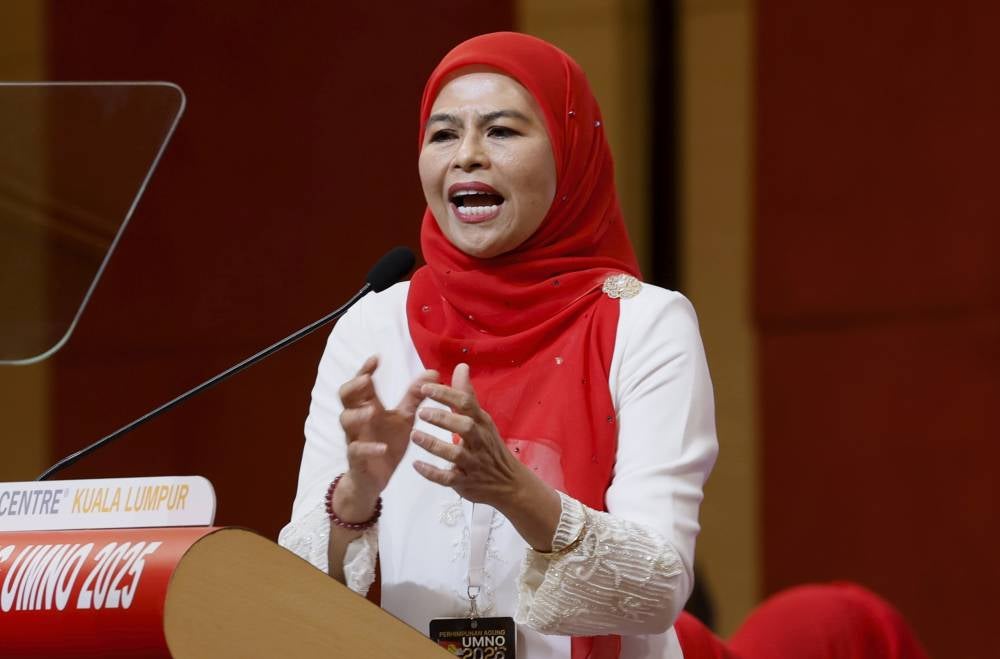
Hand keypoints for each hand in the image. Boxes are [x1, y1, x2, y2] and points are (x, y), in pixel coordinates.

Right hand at [337, 355, 436, 518]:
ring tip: (372, 411)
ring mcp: (355, 438)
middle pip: (345, 396)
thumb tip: (433, 372)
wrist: (375, 478)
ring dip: (357, 415)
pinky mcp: (357, 459)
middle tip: (367, 380)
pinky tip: (382, 447)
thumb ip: (415, 396)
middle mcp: (358, 419)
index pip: (361, 383)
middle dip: (353, 386)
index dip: (365, 370)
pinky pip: (356, 451)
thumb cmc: (387, 442)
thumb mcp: (404, 418)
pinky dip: (368, 448)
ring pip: (345, 421)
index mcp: (368, 406)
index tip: (377, 358)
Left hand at [410, 363, 526, 508]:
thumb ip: (467, 394)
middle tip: (421, 412)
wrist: (509, 483)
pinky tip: (416, 465)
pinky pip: (448, 478)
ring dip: (434, 445)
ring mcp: (473, 463)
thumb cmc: (489, 446)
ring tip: (415, 436)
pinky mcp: (465, 482)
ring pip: (455, 454)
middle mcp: (479, 441)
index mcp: (481, 423)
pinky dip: (432, 473)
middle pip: (465, 427)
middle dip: (443, 418)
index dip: (446, 395)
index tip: (425, 388)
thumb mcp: (482, 419)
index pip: (467, 404)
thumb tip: (461, 366)